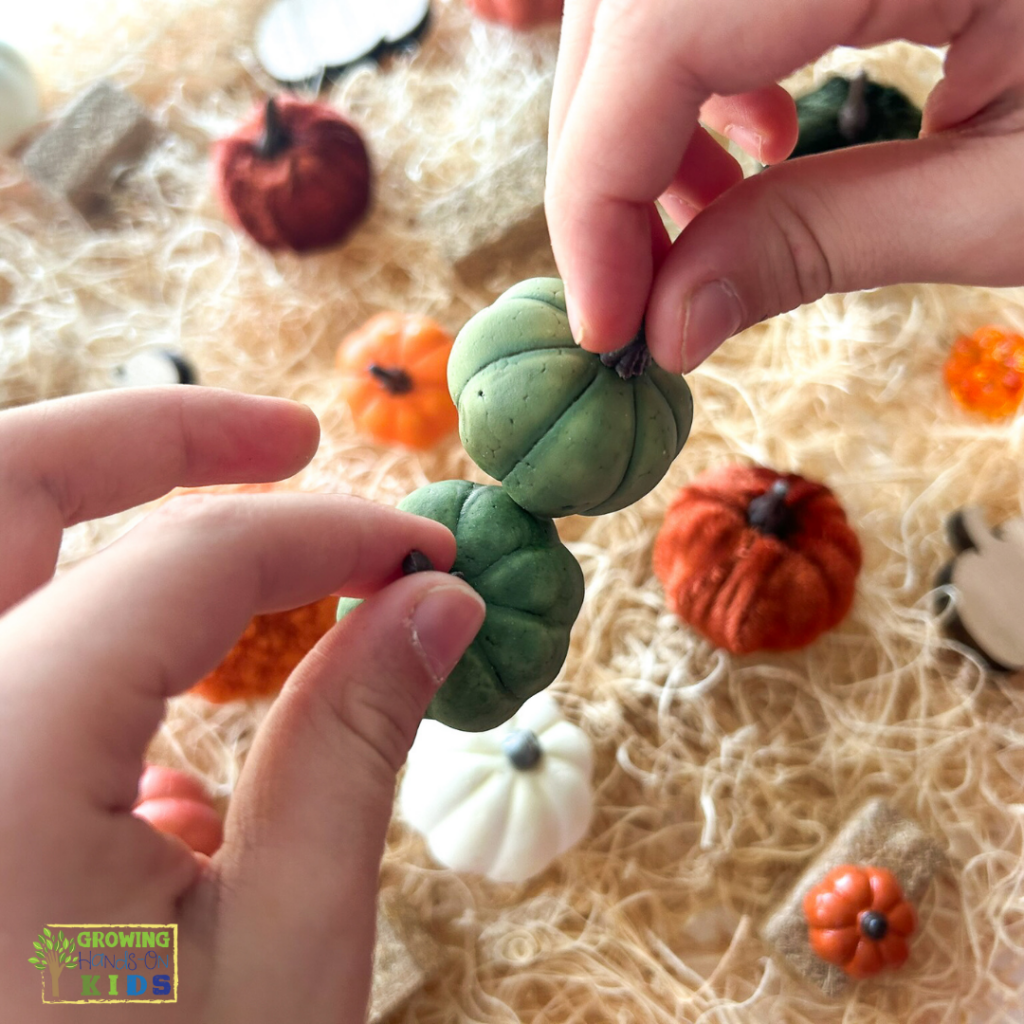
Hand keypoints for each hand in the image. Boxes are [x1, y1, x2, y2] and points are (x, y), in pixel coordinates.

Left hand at [0, 387, 484, 1022]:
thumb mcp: (285, 956)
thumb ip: (358, 739)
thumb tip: (437, 603)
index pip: (184, 566)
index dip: (328, 536)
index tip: (423, 552)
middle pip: (3, 480)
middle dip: (156, 435)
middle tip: (286, 436)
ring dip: (97, 521)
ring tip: (239, 570)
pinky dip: (76, 646)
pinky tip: (170, 770)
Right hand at [546, 0, 1023, 371]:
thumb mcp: (1023, 193)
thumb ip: (820, 245)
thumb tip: (669, 326)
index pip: (656, 32)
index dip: (596, 189)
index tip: (606, 324)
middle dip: (606, 156)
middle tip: (640, 288)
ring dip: (643, 108)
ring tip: (706, 210)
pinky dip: (700, 56)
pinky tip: (760, 123)